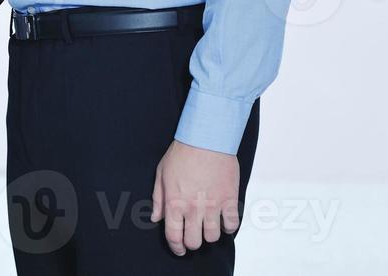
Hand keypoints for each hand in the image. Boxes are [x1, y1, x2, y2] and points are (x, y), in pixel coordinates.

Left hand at [151, 140, 240, 255]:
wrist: (206, 138)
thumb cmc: (182, 153)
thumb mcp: (161, 173)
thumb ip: (158, 198)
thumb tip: (156, 218)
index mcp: (175, 203)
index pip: (174, 236)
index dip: (176, 247)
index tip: (179, 249)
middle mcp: (194, 208)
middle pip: (194, 241)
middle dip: (192, 242)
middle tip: (193, 237)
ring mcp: (213, 205)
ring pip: (213, 237)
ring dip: (209, 235)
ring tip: (207, 226)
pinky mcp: (230, 199)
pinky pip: (232, 224)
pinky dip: (228, 227)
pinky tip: (223, 220)